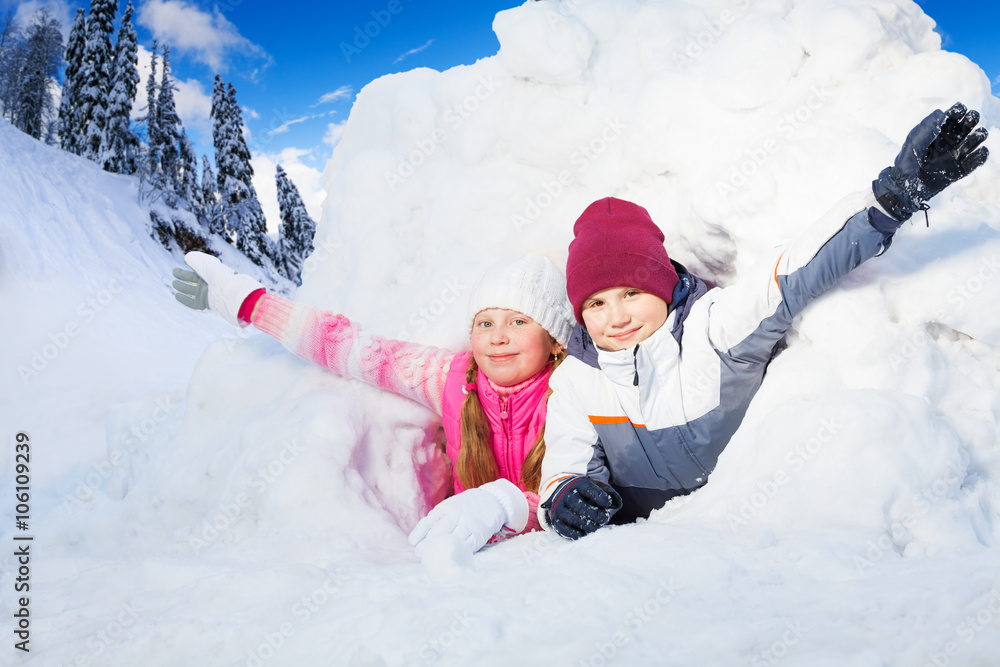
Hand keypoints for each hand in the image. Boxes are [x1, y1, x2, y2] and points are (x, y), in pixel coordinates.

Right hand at [171, 251, 262, 325]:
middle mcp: (209, 285)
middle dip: (183, 277)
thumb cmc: (217, 274)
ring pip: (191, 291)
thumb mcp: (205, 262)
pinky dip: (184, 300)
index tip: (179, 266)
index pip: (197, 271)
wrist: (226, 291)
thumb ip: (195, 258)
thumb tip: (186, 258)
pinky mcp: (204, 305)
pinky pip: (192, 303)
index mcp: (211, 274)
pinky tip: (176, 296)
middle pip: (193, 281)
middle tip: (174, 273)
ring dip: (182, 287)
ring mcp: (206, 295)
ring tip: (174, 283)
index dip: (189, 268)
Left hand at [408, 478, 528, 556]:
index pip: (428, 522)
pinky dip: (459, 551)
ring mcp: (469, 523)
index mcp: (446, 508)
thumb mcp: (450, 506)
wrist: (493, 499)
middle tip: (420, 554)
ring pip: (452, 539)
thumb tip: (421, 535)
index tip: (413, 543)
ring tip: (433, 558)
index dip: (419, 533)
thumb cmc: (466, 505)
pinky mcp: (480, 532)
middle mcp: (456, 515)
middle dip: (427, 545)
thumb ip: (438, 518)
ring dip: (441, 551)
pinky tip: (452, 556)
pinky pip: (468, 544)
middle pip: (438, 532)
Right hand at [542, 476, 621, 539]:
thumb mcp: (595, 486)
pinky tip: (584, 533)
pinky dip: (576, 534)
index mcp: (577, 484)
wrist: (562, 491)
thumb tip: (617, 504)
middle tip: (604, 518)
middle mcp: (566, 494)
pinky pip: (564, 529)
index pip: (588, 489)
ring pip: (574, 519)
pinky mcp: (555, 519)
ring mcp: (558, 507)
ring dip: (588, 526)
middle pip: (581, 507)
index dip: (601, 497)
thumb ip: (608, 492)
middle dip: (596, 515)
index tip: (607, 503)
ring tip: (596, 526)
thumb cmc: (583, 491)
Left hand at [873, 102, 988, 220]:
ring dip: (979, 135)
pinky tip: (979, 152)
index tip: (960, 111)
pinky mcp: (960, 169)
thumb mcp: (915, 139)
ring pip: (974, 141)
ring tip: (977, 135)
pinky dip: (981, 156)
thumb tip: (942, 113)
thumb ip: (928, 125)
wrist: (907, 184)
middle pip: (967, 125)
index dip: (959, 111)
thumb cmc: (907, 159)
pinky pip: (975, 161)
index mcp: (938, 132)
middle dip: (972, 119)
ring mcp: (955, 155)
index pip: (953, 116)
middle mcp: (949, 141)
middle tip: (970, 120)